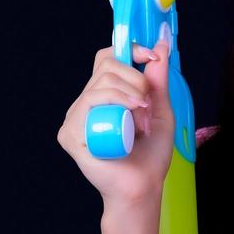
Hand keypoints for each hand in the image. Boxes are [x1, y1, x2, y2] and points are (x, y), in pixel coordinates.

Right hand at [56, 37, 175, 206]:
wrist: (143, 188)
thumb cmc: (150, 158)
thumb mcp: (160, 111)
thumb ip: (158, 80)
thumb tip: (163, 45)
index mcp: (103, 97)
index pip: (107, 59)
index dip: (129, 51)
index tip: (152, 57)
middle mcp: (86, 104)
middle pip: (107, 65)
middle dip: (136, 78)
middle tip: (148, 104)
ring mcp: (76, 119)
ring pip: (102, 83)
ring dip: (131, 94)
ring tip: (142, 119)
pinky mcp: (70, 134)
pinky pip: (90, 102)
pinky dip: (115, 104)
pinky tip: (129, 120)